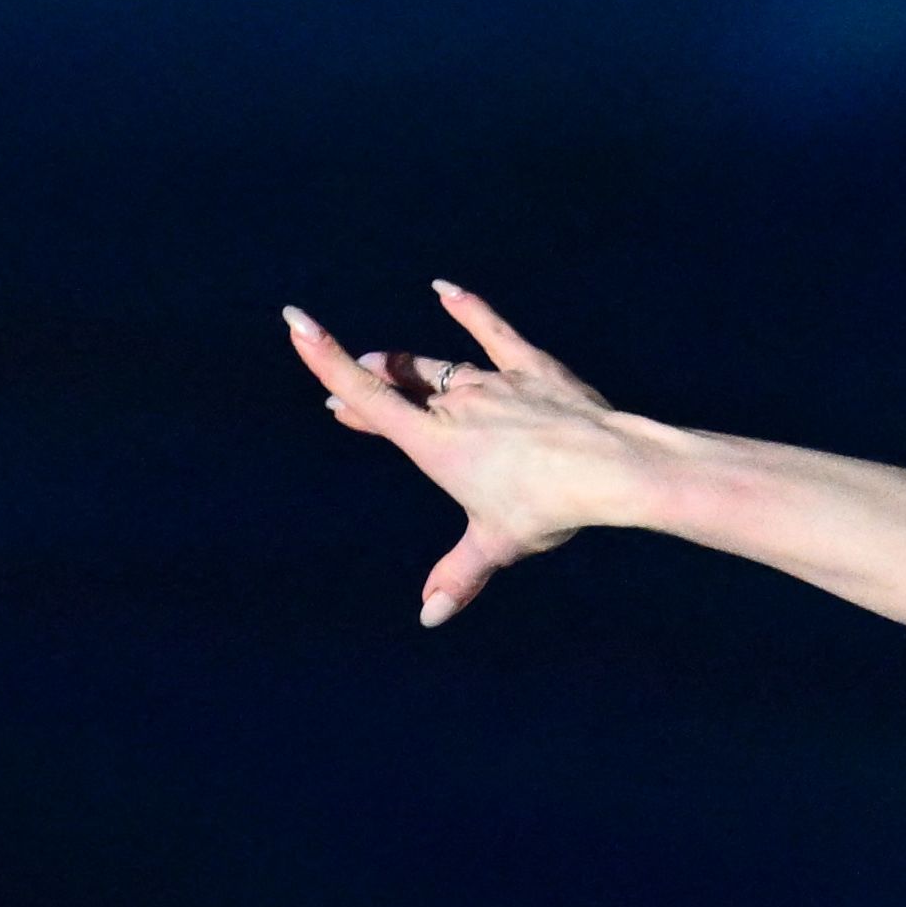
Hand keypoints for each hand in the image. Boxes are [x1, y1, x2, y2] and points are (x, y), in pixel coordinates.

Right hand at [286, 282, 641, 625]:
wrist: (609, 467)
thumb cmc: (548, 507)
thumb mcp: (497, 544)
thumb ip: (459, 576)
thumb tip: (430, 617)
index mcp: (434, 442)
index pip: (368, 397)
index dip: (327, 359)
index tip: (296, 322)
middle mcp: (455, 404)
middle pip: (401, 389)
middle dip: (370, 387)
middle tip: (347, 393)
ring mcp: (494, 382)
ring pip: (440, 367)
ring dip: (410, 365)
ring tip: (388, 362)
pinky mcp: (532, 368)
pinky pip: (494, 331)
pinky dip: (469, 308)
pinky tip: (445, 289)